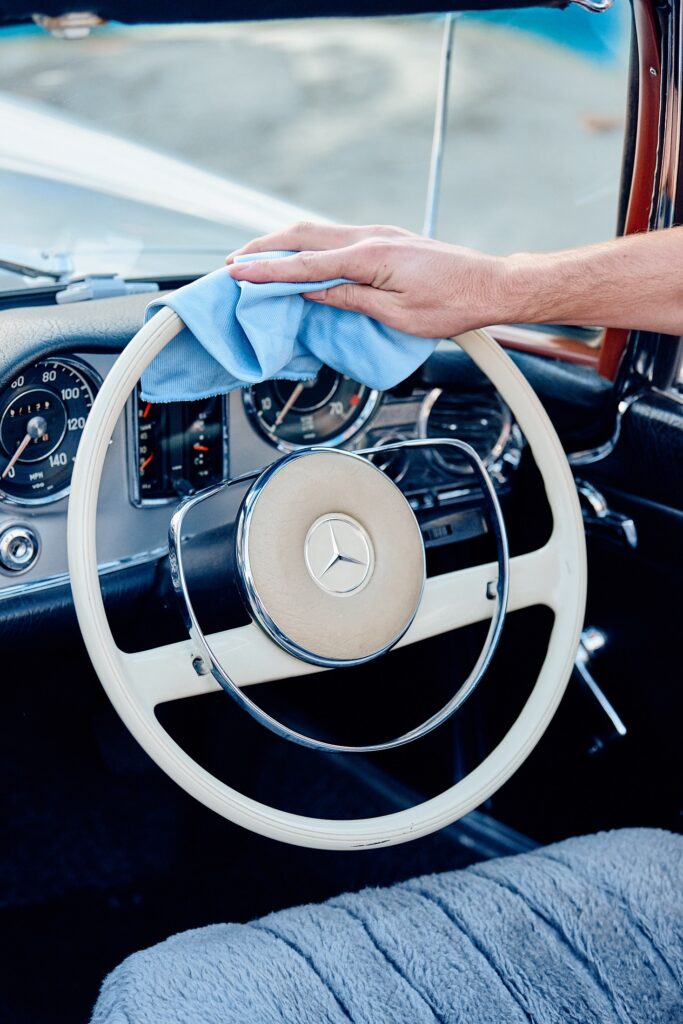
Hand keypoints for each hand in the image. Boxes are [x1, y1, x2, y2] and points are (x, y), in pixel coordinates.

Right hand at [226, 223, 510, 337]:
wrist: (490, 285)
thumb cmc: (451, 305)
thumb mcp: (396, 314)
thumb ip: (350, 300)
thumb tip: (312, 293)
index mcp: (370, 256)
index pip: (305, 263)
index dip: (267, 271)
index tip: (236, 274)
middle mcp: (370, 237)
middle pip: (303, 235)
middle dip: (264, 248)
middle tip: (233, 262)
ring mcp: (378, 234)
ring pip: (317, 232)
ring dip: (283, 244)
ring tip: (255, 258)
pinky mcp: (385, 240)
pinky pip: (335, 238)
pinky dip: (308, 246)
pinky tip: (297, 257)